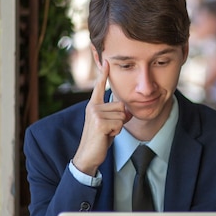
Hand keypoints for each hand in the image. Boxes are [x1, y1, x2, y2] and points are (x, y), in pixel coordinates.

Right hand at [72, 61, 131, 175]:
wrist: (88, 155)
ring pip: (122, 115)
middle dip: (121, 119)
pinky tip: (106, 135)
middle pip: (122, 105)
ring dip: (119, 126)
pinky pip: (120, 123)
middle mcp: (92, 106)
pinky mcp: (100, 123)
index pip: (100, 87)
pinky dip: (117, 131)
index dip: (104, 74)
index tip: (106, 61)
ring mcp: (95, 114)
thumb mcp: (109, 123)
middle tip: (109, 128)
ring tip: (107, 132)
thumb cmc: (100, 138)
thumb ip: (116, 113)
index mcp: (94, 105)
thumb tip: (127, 110)